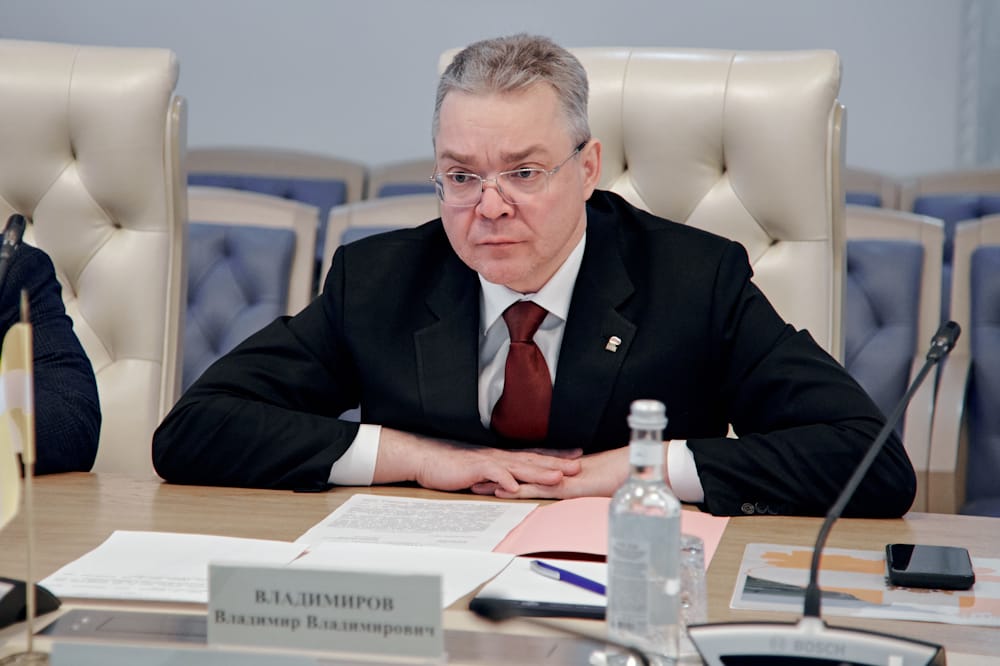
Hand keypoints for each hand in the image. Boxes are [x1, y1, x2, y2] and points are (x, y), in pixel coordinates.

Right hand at [374, 428, 581, 492]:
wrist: (425, 458)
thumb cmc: (451, 466)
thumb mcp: (481, 471)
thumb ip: (499, 476)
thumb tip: (515, 485)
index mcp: (502, 457)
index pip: (534, 455)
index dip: (556, 455)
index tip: (577, 456)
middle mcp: (498, 456)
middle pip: (533, 460)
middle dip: (557, 463)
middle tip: (579, 466)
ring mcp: (487, 461)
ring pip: (518, 466)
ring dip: (539, 472)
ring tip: (558, 477)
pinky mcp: (474, 468)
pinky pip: (492, 474)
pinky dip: (504, 480)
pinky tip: (515, 486)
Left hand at [473, 446, 633, 498]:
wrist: (644, 465)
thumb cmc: (627, 474)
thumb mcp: (600, 485)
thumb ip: (586, 487)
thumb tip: (577, 491)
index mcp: (564, 470)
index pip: (530, 470)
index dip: (508, 471)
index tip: (488, 472)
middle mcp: (559, 471)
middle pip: (520, 471)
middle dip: (495, 473)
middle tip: (470, 475)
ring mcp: (563, 477)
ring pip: (525, 478)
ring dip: (501, 481)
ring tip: (477, 483)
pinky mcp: (570, 484)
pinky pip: (542, 487)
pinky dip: (522, 488)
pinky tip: (505, 491)